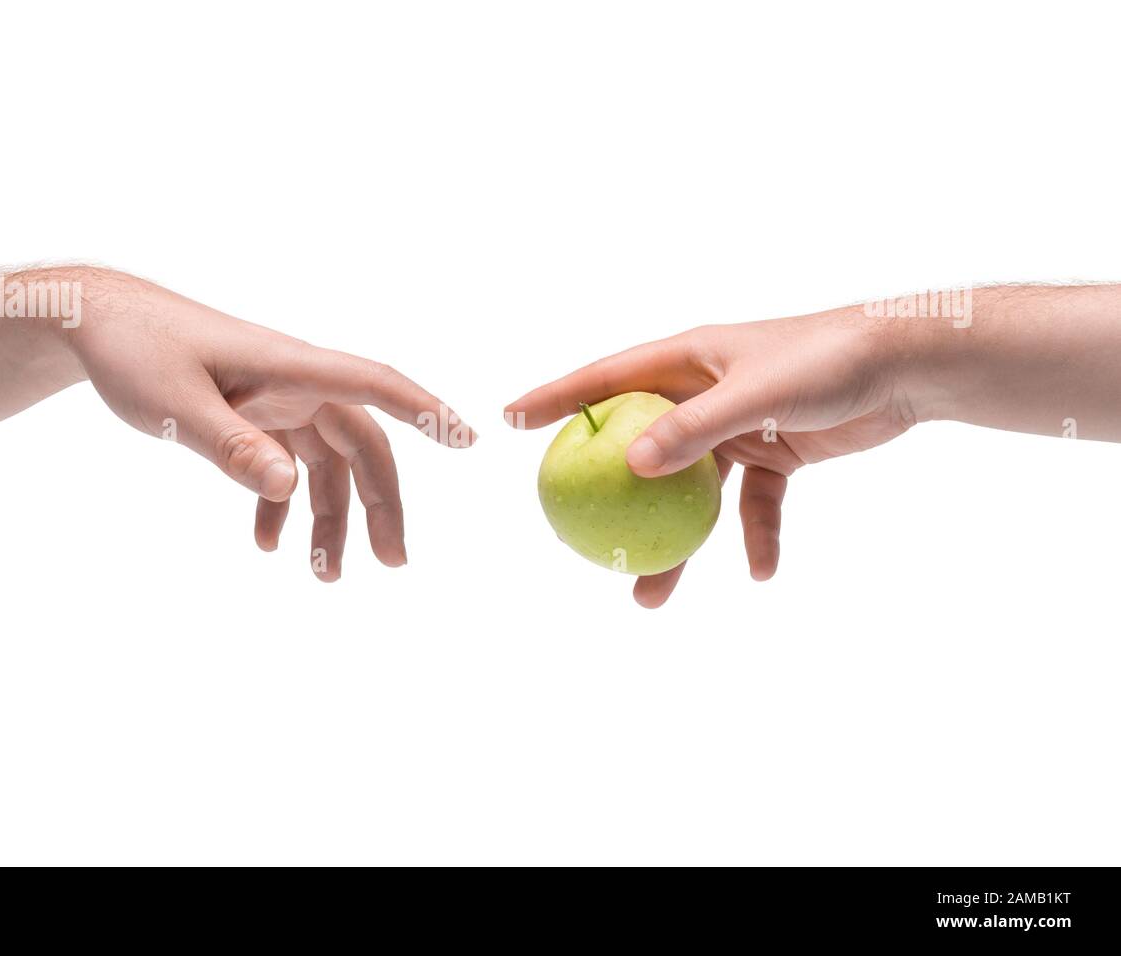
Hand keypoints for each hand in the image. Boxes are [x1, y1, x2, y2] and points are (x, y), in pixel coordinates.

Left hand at [71, 272, 474, 578]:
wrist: (95, 323)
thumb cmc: (136, 350)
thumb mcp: (177, 405)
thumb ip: (233, 447)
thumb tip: (290, 490)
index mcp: (290, 367)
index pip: (374, 385)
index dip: (425, 412)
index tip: (469, 440)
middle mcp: (296, 382)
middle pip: (360, 444)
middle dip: (379, 504)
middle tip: (392, 563)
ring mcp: (277, 399)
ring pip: (326, 464)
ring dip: (331, 518)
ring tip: (327, 577)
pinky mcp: (253, 414)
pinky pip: (286, 465)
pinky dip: (282, 506)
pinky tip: (268, 544)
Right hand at [505, 308, 914, 605]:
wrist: (908, 365)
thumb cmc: (829, 359)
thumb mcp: (756, 394)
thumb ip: (694, 428)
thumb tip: (630, 465)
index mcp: (688, 360)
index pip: (607, 379)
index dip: (556, 400)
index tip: (510, 420)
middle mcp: (703, 392)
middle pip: (639, 448)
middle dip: (608, 493)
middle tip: (576, 535)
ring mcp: (737, 426)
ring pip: (690, 491)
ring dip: (676, 541)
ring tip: (651, 592)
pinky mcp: (775, 453)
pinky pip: (751, 505)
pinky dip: (754, 536)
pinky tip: (761, 572)